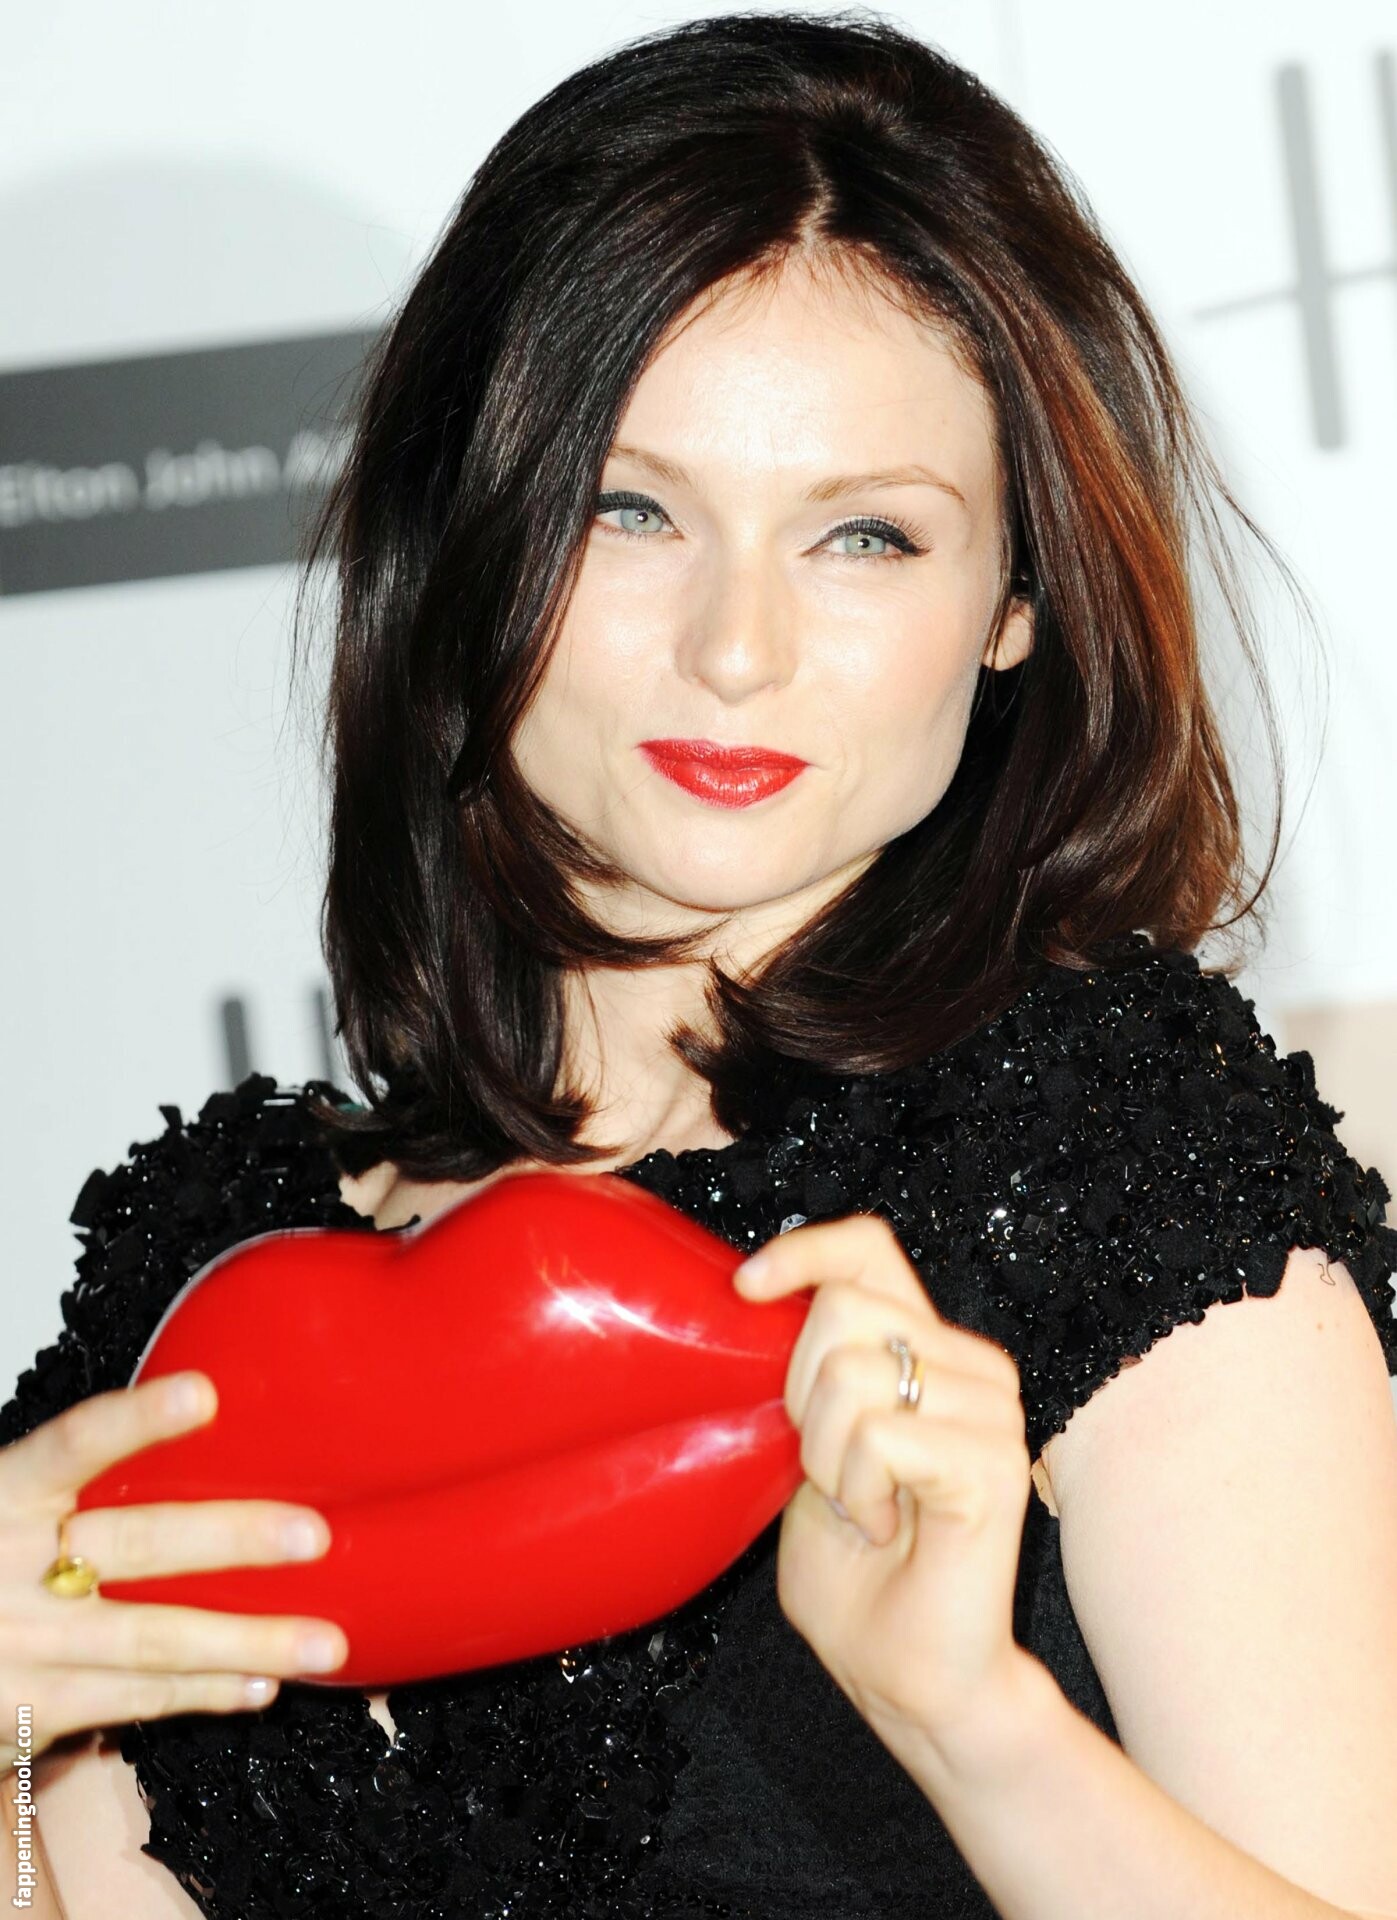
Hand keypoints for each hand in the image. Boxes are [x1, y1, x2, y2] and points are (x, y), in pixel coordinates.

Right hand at [0, 1372, 348, 1772]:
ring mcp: (20, 1642)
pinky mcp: (29, 1709)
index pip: (74, 1442)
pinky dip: (203, 1692)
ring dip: (248, 1642)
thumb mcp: (6, 1506)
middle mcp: (7, 1564)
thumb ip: (69, 1481)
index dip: (138, 1419)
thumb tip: (198, 1416)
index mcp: (5, 1493)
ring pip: (152, 1638)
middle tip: (315, 1535)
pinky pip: (134, 1699)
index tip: (205, 1394)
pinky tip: (261, 1685)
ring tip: (325, 1641)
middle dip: (233, 1538)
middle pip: (136, 1544)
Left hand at [733, 1215, 1032, 1758]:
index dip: (805, 1250)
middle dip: (802, 1395)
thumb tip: (754, 1306)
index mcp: (925, 1349)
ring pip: (854, 1373)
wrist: (908, 1676)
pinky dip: (859, 1491)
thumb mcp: (805, 1453)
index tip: (746, 1288)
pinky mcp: (995, 1461)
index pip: (869, 1249)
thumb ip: (805, 1381)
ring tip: (865, 1506)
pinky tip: (887, 1527)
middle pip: (844, 1309)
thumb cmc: (857, 1573)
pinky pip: (882, 1437)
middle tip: (832, 1472)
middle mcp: (970, 1364)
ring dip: (829, 1457)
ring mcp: (992, 1409)